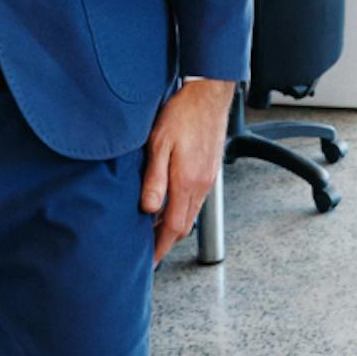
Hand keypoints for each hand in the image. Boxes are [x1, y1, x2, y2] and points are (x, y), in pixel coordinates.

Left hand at [142, 78, 234, 262]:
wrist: (209, 95)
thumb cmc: (182, 114)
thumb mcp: (159, 144)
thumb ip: (154, 179)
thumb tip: (147, 208)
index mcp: (187, 182)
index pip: (172, 227)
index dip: (159, 247)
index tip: (150, 261)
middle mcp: (201, 185)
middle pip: (183, 226)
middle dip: (165, 241)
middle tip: (147, 249)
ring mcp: (207, 179)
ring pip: (190, 214)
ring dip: (173, 226)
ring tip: (153, 230)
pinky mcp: (209, 171)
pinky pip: (195, 200)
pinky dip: (181, 210)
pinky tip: (169, 204)